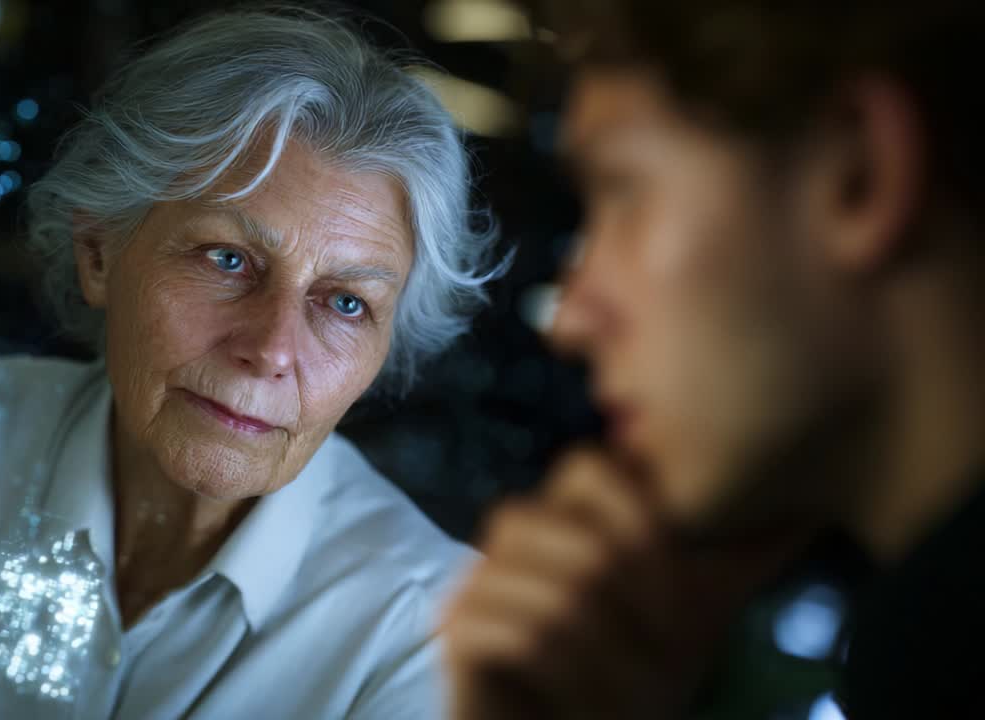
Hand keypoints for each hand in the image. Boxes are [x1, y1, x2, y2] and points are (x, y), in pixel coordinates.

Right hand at [441, 448, 799, 719]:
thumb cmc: (633, 678)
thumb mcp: (698, 613)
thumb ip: (738, 558)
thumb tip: (810, 509)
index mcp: (567, 515)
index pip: (589, 466)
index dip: (644, 525)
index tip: (681, 594)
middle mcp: (514, 537)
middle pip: (576, 531)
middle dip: (638, 605)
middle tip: (664, 659)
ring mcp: (476, 579)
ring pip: (556, 587)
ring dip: (610, 651)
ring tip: (633, 691)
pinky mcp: (454, 632)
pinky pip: (514, 630)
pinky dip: (565, 672)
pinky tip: (584, 702)